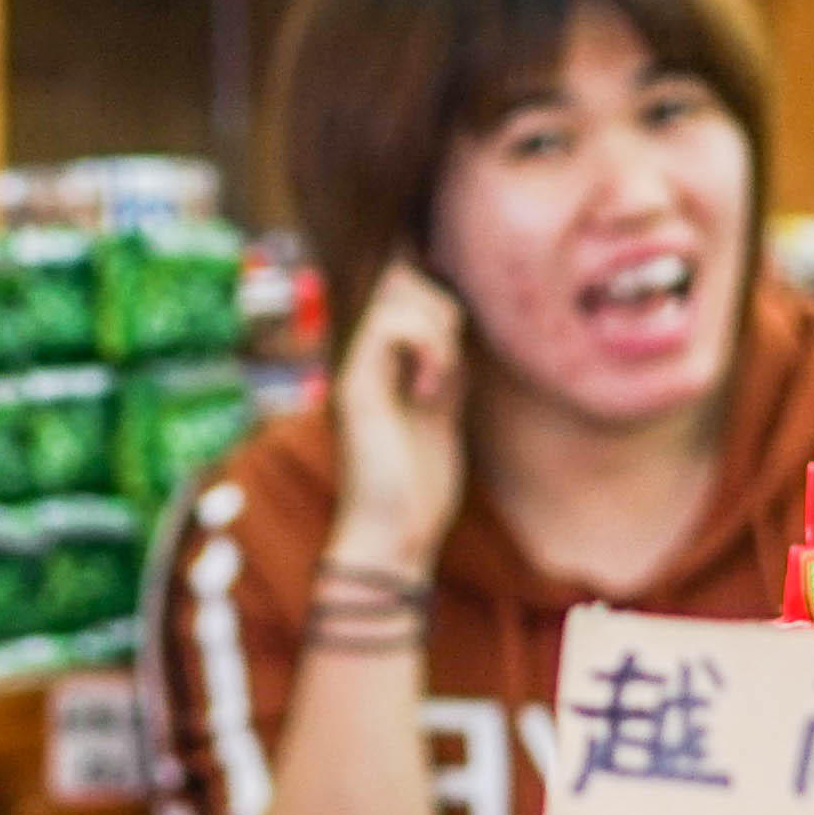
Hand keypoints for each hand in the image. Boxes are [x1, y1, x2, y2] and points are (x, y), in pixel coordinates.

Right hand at [328, 261, 469, 576]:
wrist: (395, 533)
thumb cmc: (420, 486)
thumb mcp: (444, 411)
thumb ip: (443, 368)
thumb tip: (457, 327)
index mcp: (381, 364)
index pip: (399, 291)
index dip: (432, 291)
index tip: (457, 333)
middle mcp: (363, 359)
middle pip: (401, 281)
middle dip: (441, 308)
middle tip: (448, 364)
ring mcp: (356, 369)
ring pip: (397, 295)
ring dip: (437, 329)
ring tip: (439, 377)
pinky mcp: (357, 385)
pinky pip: (393, 326)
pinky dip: (427, 348)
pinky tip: (428, 388)